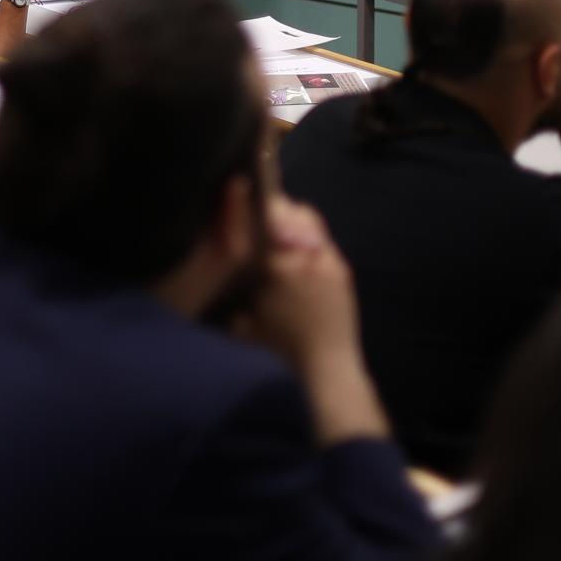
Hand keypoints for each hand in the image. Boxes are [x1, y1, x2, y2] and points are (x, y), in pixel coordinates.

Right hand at [243, 198, 363, 372]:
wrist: (326, 362)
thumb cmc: (280, 346)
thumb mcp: (245, 321)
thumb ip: (233, 295)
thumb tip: (218, 273)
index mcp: (279, 265)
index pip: (269, 217)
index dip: (259, 205)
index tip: (248, 198)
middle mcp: (306, 257)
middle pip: (294, 211)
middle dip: (280, 208)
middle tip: (266, 212)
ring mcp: (328, 262)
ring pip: (312, 222)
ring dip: (297, 220)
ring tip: (284, 230)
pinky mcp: (343, 270)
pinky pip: (324, 242)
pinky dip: (311, 239)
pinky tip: (301, 253)